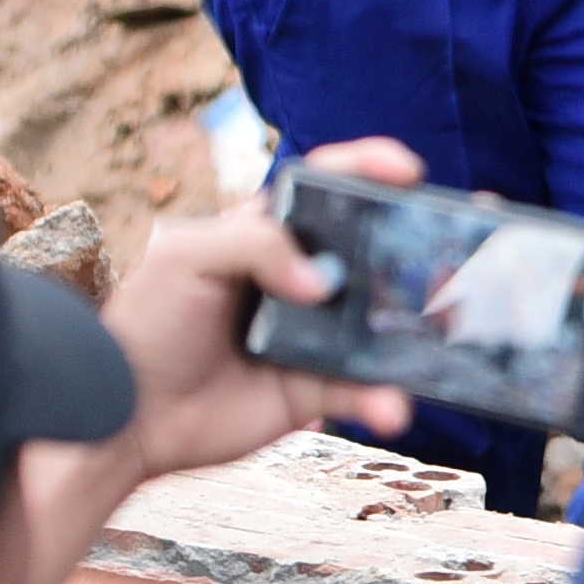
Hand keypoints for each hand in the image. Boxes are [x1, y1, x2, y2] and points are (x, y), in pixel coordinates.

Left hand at [85, 139, 421, 481]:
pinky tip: (392, 404)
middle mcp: (296, 280)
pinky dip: (384, 398)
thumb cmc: (147, 322)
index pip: (326, 187)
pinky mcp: (313, 391)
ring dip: (419, 328)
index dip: (367, 169)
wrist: (125, 414)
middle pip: (370, 253)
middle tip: (458, 244)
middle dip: (418, 247)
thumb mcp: (187, 256)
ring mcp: (311, 336)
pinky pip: (364, 390)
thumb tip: (322, 283)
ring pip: (381, 324)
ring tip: (452, 327)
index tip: (407, 170)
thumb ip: (256, 244)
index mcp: (266, 234)